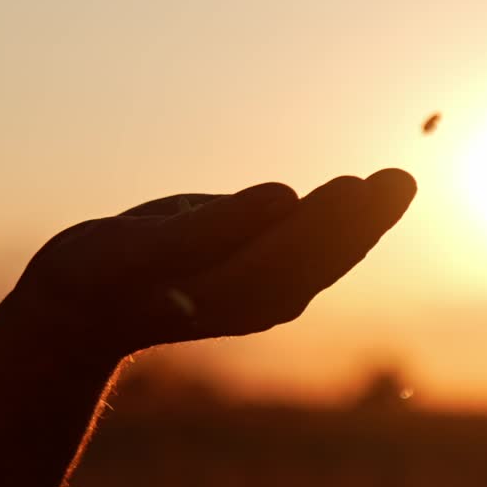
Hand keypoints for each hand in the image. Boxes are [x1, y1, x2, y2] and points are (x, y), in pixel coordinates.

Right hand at [9, 170, 415, 362]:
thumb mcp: (140, 251)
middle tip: (401, 180)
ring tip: (398, 182)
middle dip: (361, 220)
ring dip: (361, 219)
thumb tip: (283, 197)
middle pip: (319, 257)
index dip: (327, 222)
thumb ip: (210, 230)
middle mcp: (257, 300)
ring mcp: (263, 290)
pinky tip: (364, 196)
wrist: (85, 306)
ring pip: (323, 253)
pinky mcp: (261, 273)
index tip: (358, 186)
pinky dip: (340, 221)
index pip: (291, 256)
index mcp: (229, 296)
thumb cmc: (101, 274)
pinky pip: (311, 247)